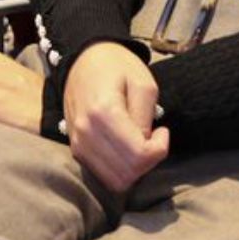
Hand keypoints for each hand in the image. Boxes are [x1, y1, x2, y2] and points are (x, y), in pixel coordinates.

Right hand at [62, 42, 169, 190]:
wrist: (83, 59)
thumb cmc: (116, 66)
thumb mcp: (143, 83)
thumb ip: (146, 116)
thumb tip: (145, 144)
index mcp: (103, 112)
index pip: (139, 155)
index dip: (160, 149)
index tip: (163, 131)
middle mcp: (85, 131)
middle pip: (127, 173)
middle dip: (149, 162)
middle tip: (152, 139)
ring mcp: (77, 142)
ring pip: (114, 181)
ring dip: (134, 170)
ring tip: (139, 145)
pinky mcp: (75, 148)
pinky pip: (102, 175)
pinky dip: (120, 171)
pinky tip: (125, 150)